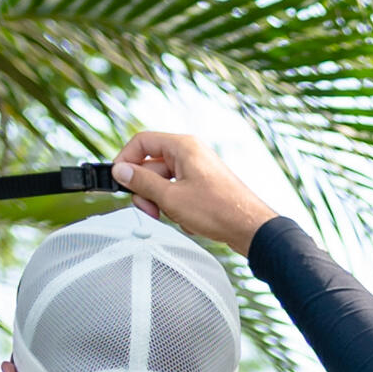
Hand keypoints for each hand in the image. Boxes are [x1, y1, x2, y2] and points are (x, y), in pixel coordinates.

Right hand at [110, 127, 288, 252]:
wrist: (252, 229)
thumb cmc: (219, 210)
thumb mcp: (171, 197)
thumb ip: (142, 182)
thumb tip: (120, 171)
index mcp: (183, 146)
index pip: (142, 142)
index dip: (126, 159)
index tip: (119, 179)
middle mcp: (191, 153)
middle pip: (152, 165)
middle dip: (146, 189)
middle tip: (149, 209)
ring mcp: (199, 170)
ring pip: (165, 182)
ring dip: (163, 202)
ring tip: (174, 216)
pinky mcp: (205, 187)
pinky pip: (179, 193)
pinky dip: (179, 208)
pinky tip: (190, 221)